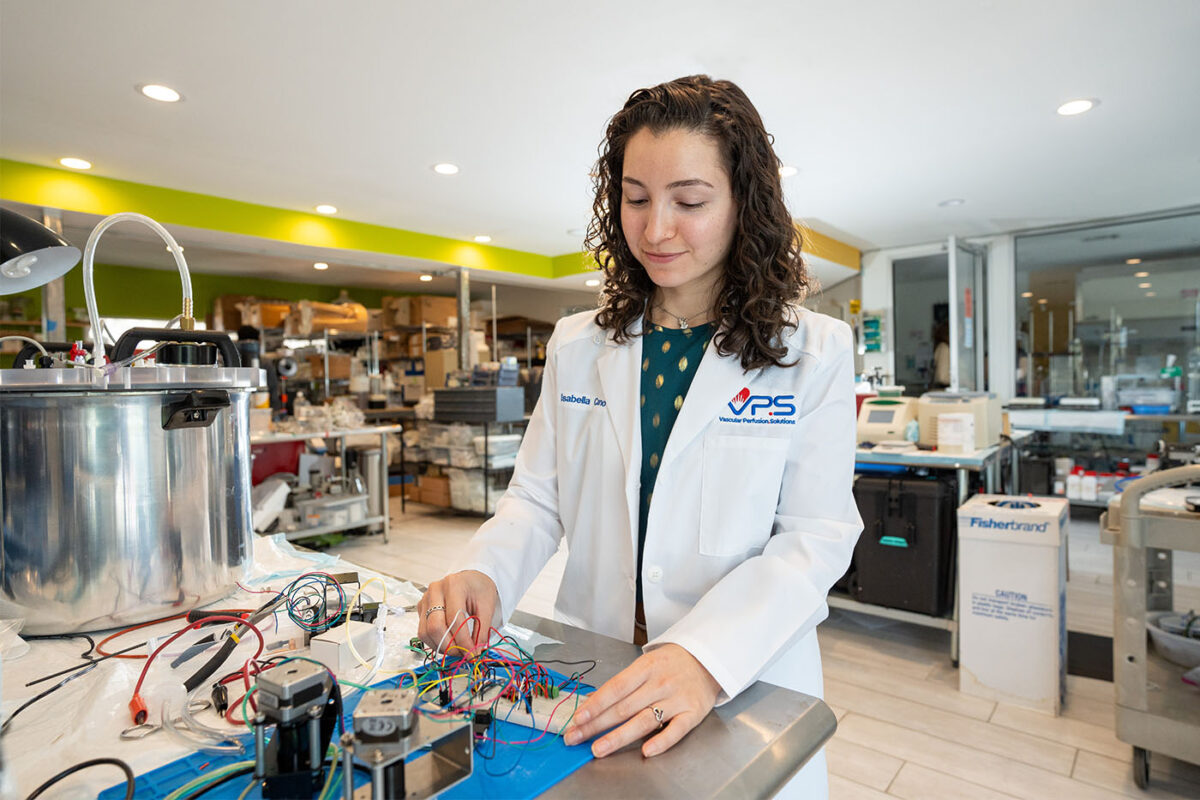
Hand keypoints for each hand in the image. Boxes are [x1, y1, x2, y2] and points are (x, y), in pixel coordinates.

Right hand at [417, 570, 498, 656]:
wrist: (470, 580)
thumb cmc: (479, 589)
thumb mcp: (487, 606)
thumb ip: (482, 630)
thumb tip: (475, 651)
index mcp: (454, 585)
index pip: (454, 620)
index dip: (463, 641)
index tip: (472, 653)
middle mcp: (435, 590)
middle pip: (435, 627)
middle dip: (450, 646)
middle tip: (464, 654)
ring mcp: (425, 599)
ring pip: (425, 632)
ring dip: (441, 647)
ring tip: (457, 649)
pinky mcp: (421, 608)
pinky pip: (423, 632)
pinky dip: (435, 642)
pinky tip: (448, 643)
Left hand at [562, 643, 719, 758]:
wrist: (707, 659)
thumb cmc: (670, 664)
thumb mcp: (645, 665)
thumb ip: (622, 684)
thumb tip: (592, 703)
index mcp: (646, 667)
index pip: (616, 688)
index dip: (595, 704)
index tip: (577, 718)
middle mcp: (660, 683)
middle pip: (624, 707)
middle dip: (596, 725)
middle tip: (575, 738)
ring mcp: (676, 699)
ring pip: (644, 720)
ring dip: (619, 737)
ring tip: (599, 749)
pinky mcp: (692, 713)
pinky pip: (676, 731)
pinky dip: (662, 741)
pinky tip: (646, 751)